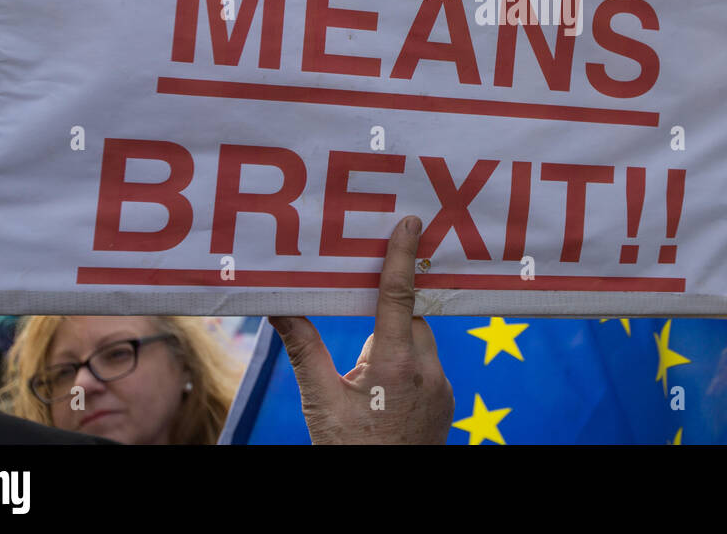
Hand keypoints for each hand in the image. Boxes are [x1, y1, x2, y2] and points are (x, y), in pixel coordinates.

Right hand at [269, 216, 453, 443]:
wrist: (382, 504)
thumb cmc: (348, 451)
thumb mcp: (319, 401)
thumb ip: (302, 348)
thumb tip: (278, 306)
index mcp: (395, 365)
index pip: (399, 295)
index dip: (402, 255)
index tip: (409, 222)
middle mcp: (429, 371)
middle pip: (410, 319)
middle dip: (385, 321)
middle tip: (358, 345)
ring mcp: (443, 388)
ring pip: (420, 344)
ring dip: (397, 346)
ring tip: (367, 382)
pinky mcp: (447, 403)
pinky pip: (428, 368)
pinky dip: (408, 369)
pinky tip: (384, 395)